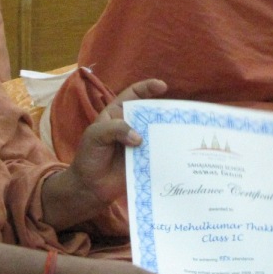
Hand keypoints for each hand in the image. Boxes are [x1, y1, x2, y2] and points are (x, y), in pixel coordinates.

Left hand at [43, 79, 166, 228]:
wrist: (90, 187)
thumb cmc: (89, 156)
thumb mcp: (95, 136)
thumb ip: (115, 129)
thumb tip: (139, 138)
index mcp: (117, 113)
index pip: (134, 95)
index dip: (148, 88)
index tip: (162, 87)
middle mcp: (131, 125)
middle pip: (151, 112)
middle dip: (165, 110)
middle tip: (179, 113)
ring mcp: (139, 143)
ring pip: (158, 132)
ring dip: (169, 131)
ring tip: (183, 131)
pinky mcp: (145, 159)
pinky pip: (159, 153)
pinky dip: (168, 151)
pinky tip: (179, 152)